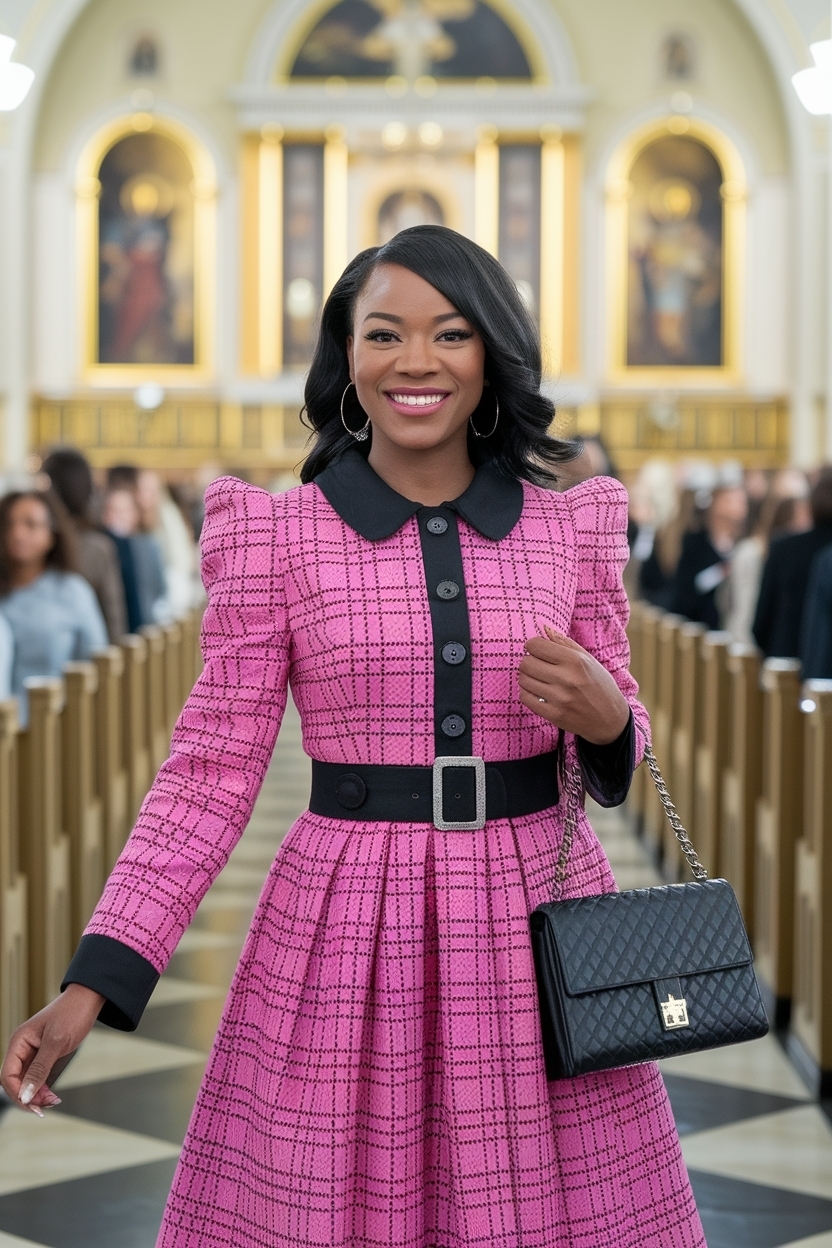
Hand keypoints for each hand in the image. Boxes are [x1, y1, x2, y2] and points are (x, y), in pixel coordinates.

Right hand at [1, 983, 103, 1114]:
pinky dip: (43, 1088)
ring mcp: (32, 1053)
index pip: (7, 1075)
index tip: (33, 1105)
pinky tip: (53, 1096)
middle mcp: (22, 1048)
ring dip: (36, 1095)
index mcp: (19, 1042)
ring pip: (26, 1082)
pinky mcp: (43, 1056)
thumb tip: (25, 1095)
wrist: (89, 999)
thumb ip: (39, 1069)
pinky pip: (37, 1077)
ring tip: (53, 1101)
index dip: (17, 1093)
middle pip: (15, 1081)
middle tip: (46, 1107)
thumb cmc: (72, 1013)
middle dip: (28, 1096)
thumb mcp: (56, 1042)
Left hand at [518, 626, 629, 744]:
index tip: (538, 650)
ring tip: (539, 678)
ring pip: (523, 680)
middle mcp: (567, 679)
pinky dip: (527, 693)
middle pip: (526, 663)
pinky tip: (538, 692)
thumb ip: (565, 643)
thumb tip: (544, 628)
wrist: (610, 719)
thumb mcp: (588, 659)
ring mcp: (559, 699)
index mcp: (576, 661)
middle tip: (537, 665)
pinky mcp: (553, 715)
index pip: (536, 645)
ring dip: (527, 677)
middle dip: (528, 661)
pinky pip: (525, 698)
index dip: (533, 646)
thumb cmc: (599, 685)